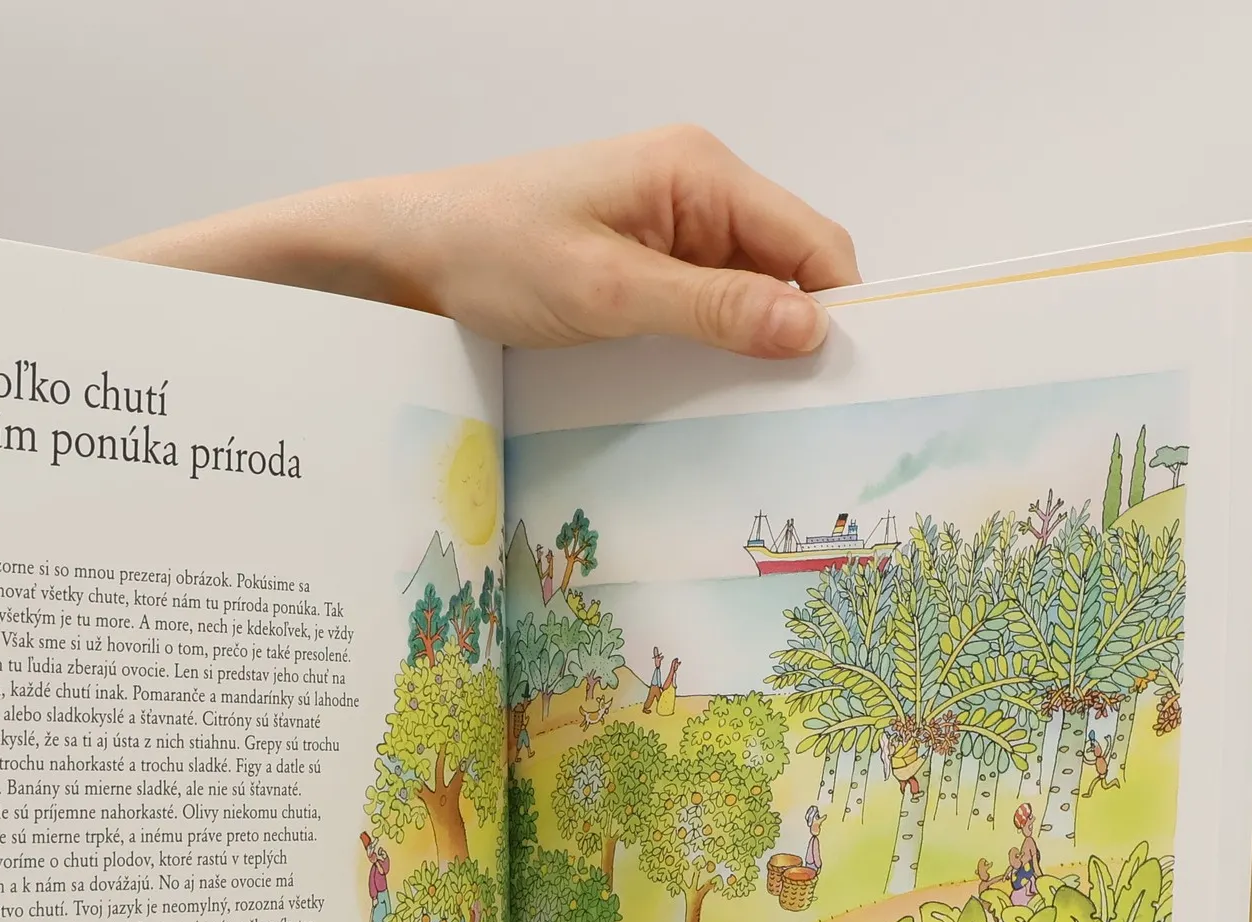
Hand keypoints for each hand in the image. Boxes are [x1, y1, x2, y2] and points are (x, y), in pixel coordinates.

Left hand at [103, 126, 857, 359]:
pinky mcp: (640, 261)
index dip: (836, 313)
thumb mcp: (608, 292)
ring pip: (746, 294)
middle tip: (794, 418)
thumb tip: (811, 329)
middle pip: (787, 270)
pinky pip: (701, 305)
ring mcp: (668, 226)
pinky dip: (706, 347)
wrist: (407, 252)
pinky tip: (695, 392)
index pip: (813, 244)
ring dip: (746, 348)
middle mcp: (695, 190)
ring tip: (743, 414)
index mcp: (700, 173)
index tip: (844, 385)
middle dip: (794, 337)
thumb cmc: (492, 252)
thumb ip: (714, 308)